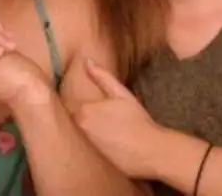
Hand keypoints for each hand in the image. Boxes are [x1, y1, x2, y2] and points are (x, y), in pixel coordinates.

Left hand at [72, 59, 160, 178]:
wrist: (150, 150)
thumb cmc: (136, 119)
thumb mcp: (121, 93)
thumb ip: (101, 76)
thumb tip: (86, 60)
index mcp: (84, 112)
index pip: (71, 106)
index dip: (79, 103)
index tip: (87, 102)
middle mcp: (82, 130)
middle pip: (77, 121)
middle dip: (85, 117)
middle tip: (101, 116)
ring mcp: (88, 147)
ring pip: (84, 134)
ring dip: (91, 131)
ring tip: (108, 128)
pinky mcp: (96, 161)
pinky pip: (93, 148)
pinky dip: (98, 144)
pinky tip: (112, 142)